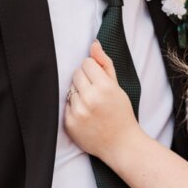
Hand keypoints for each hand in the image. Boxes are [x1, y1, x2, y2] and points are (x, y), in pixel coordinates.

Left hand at [63, 40, 139, 162]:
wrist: (120, 143)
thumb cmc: (121, 112)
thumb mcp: (118, 86)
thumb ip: (105, 63)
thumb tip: (93, 44)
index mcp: (105, 87)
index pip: (86, 63)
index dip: (93, 70)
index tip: (99, 79)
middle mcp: (90, 98)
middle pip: (76, 74)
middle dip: (85, 80)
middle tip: (95, 92)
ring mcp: (78, 111)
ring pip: (70, 89)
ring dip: (78, 94)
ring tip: (91, 105)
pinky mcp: (69, 123)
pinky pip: (66, 105)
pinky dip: (74, 107)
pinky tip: (85, 115)